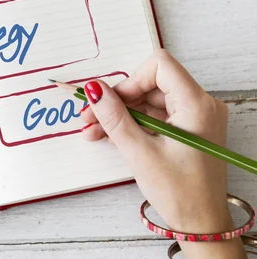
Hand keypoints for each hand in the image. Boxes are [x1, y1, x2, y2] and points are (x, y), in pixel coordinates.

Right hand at [80, 49, 245, 258]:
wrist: (201, 224)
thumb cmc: (180, 193)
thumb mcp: (140, 153)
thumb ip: (115, 117)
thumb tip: (94, 90)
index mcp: (196, 105)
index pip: (160, 66)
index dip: (130, 80)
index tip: (110, 101)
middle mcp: (200, 105)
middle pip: (150, 85)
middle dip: (118, 100)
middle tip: (90, 116)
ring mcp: (194, 117)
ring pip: (149, 101)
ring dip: (120, 114)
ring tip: (94, 130)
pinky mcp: (187, 129)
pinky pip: (155, 116)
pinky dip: (132, 124)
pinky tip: (109, 135)